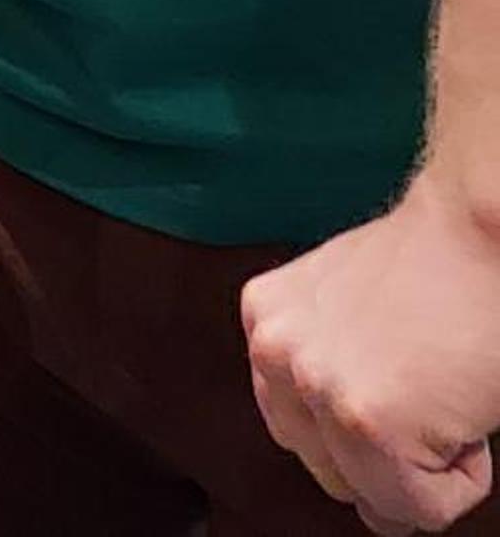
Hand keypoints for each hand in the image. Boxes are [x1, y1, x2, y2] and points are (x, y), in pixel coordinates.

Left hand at [243, 170, 499, 531]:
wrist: (479, 236)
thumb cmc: (435, 273)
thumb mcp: (344, 315)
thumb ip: (323, 370)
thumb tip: (337, 456)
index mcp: (266, 326)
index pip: (303, 434)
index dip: (368, 429)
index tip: (406, 389)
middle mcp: (275, 353)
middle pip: (329, 471)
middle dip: (388, 457)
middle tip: (431, 395)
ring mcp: (315, 388)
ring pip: (373, 498)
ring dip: (423, 467)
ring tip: (444, 396)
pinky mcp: (365, 421)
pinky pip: (418, 508)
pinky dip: (462, 480)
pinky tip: (463, 411)